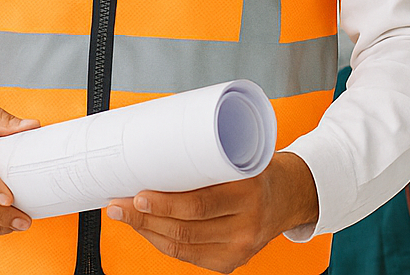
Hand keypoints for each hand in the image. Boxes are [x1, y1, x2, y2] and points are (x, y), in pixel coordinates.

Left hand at [106, 152, 318, 272]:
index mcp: (250, 193)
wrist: (290, 197)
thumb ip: (207, 156)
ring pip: (182, 245)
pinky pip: (187, 256)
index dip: (165, 203)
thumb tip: (156, 148)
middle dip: (145, 217)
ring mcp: (239, 249)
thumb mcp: (241, 157)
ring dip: (147, 230)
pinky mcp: (230, 262)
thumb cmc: (259, 171)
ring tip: (125, 214)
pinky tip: (146, 229)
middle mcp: (246, 225)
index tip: (138, 193)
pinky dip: (162, 242)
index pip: (200, 204)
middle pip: (185, 228)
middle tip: (119, 203)